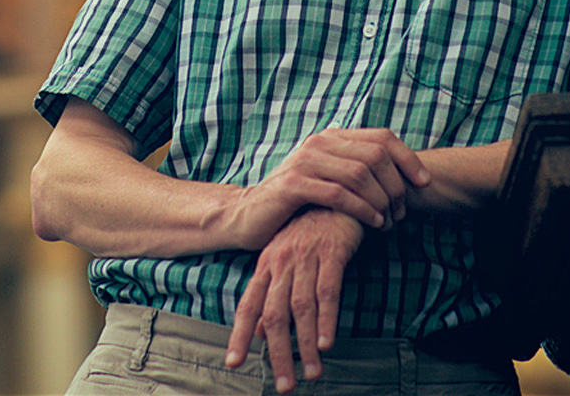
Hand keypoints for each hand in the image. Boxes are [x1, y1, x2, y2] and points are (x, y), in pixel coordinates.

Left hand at [225, 207, 364, 392]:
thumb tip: (258, 332)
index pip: (248, 306)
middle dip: (278, 353)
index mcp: (266, 266)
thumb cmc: (310, 232)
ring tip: (311, 373)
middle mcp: (281, 262)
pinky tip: (327, 342)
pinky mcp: (331, 252)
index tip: (233, 363)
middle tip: (284, 385)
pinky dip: (326, 319)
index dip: (239, 335)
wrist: (336, 194)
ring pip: (301, 308)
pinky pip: (328, 290)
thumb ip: (272, 296)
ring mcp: (306, 256)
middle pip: (274, 314)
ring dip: (305, 344)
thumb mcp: (285, 261)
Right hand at [228, 128, 429, 248]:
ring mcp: (305, 161)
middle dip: (396, 186)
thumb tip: (401, 176)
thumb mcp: (328, 179)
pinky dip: (362, 209)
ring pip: (361, 174)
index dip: (409, 159)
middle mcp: (320, 142)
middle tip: (402, 213)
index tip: (424, 184)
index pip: (382, 138)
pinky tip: (373, 223)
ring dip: (382, 201)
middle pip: (376, 156)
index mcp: (332, 137)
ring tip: (389, 222)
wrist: (249, 215)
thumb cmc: (296, 203)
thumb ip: (356, 170)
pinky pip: (339, 194)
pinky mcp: (294, 185)